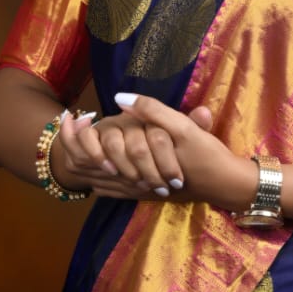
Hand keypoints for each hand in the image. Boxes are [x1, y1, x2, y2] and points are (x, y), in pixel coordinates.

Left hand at [54, 99, 253, 208]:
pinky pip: (109, 190)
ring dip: (83, 161)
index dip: (75, 132)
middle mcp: (130, 177)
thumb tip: (120, 97)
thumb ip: (151, 111)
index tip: (72, 114)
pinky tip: (94, 168)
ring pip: (96, 179)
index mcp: (136, 158)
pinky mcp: (142, 194)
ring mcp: (134, 189)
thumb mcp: (182, 128)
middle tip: (68, 124)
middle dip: (74, 145)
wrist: (224, 184)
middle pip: (88, 166)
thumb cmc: (205, 155)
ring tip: (75, 144)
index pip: (92, 148)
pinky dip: (96, 178)